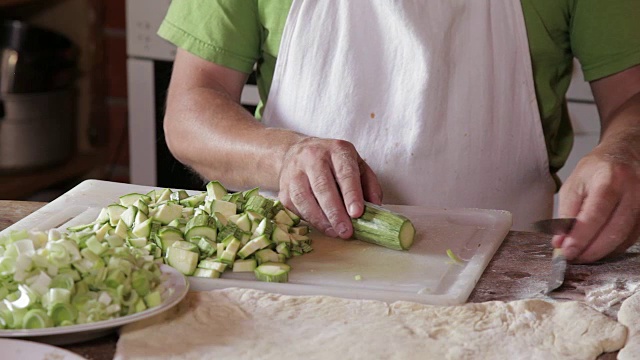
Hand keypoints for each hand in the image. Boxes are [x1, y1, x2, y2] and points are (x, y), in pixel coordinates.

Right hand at [278, 137, 382, 238]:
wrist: (297, 153)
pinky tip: (322, 226)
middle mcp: (313, 157)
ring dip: (320, 219)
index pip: (345, 173)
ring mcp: (294, 172)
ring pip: (304, 198)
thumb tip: (375, 208)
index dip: (351, 194)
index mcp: (336, 150)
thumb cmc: (333, 162)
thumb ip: (369, 184)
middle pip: (322, 187)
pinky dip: (308, 219)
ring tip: (335, 233)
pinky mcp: (283, 188)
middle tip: (346, 231)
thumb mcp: (357, 165)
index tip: (357, 213)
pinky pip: (294, 207)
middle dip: (335, 212)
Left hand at [553, 142, 639, 262]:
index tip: (566, 252)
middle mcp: (632, 191)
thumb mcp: (574, 184)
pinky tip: (598, 248)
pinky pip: (632, 238)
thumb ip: (566, 214)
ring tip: (582, 255)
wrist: (624, 154)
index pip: (595, 214)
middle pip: (614, 230)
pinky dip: (613, 247)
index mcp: (609, 179)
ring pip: (625, 238)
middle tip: (573, 258)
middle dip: (591, 250)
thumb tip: (560, 242)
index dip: (580, 237)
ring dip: (602, 252)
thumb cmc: (596, 170)